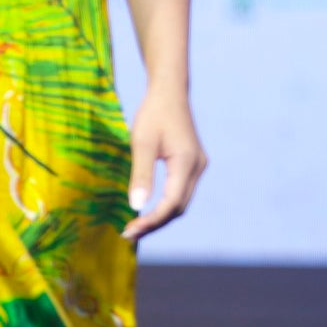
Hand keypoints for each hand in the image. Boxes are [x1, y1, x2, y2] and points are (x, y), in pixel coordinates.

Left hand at [122, 86, 207, 242]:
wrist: (169, 92)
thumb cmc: (153, 114)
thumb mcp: (141, 143)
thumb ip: (141, 175)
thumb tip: (136, 206)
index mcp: (186, 162)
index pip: (171, 203)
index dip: (151, 221)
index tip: (129, 231)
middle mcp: (197, 167)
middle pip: (178, 208)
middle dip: (155, 223)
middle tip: (129, 234)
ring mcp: (198, 166)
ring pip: (181, 202)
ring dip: (160, 217)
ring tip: (136, 226)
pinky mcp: (193, 165)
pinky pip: (181, 192)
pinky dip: (165, 205)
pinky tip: (148, 209)